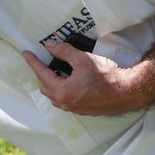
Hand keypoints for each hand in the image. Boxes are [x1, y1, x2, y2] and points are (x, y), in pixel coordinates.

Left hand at [22, 41, 151, 115]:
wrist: (128, 92)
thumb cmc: (106, 76)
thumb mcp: (82, 59)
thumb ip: (63, 51)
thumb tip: (49, 45)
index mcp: (62, 91)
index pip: (41, 73)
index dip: (33, 61)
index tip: (26, 53)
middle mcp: (65, 103)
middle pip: (45, 87)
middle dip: (41, 73)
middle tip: (41, 60)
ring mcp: (74, 108)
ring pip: (54, 95)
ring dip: (51, 82)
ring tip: (54, 69)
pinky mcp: (83, 109)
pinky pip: (65, 99)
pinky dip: (61, 88)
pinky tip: (68, 80)